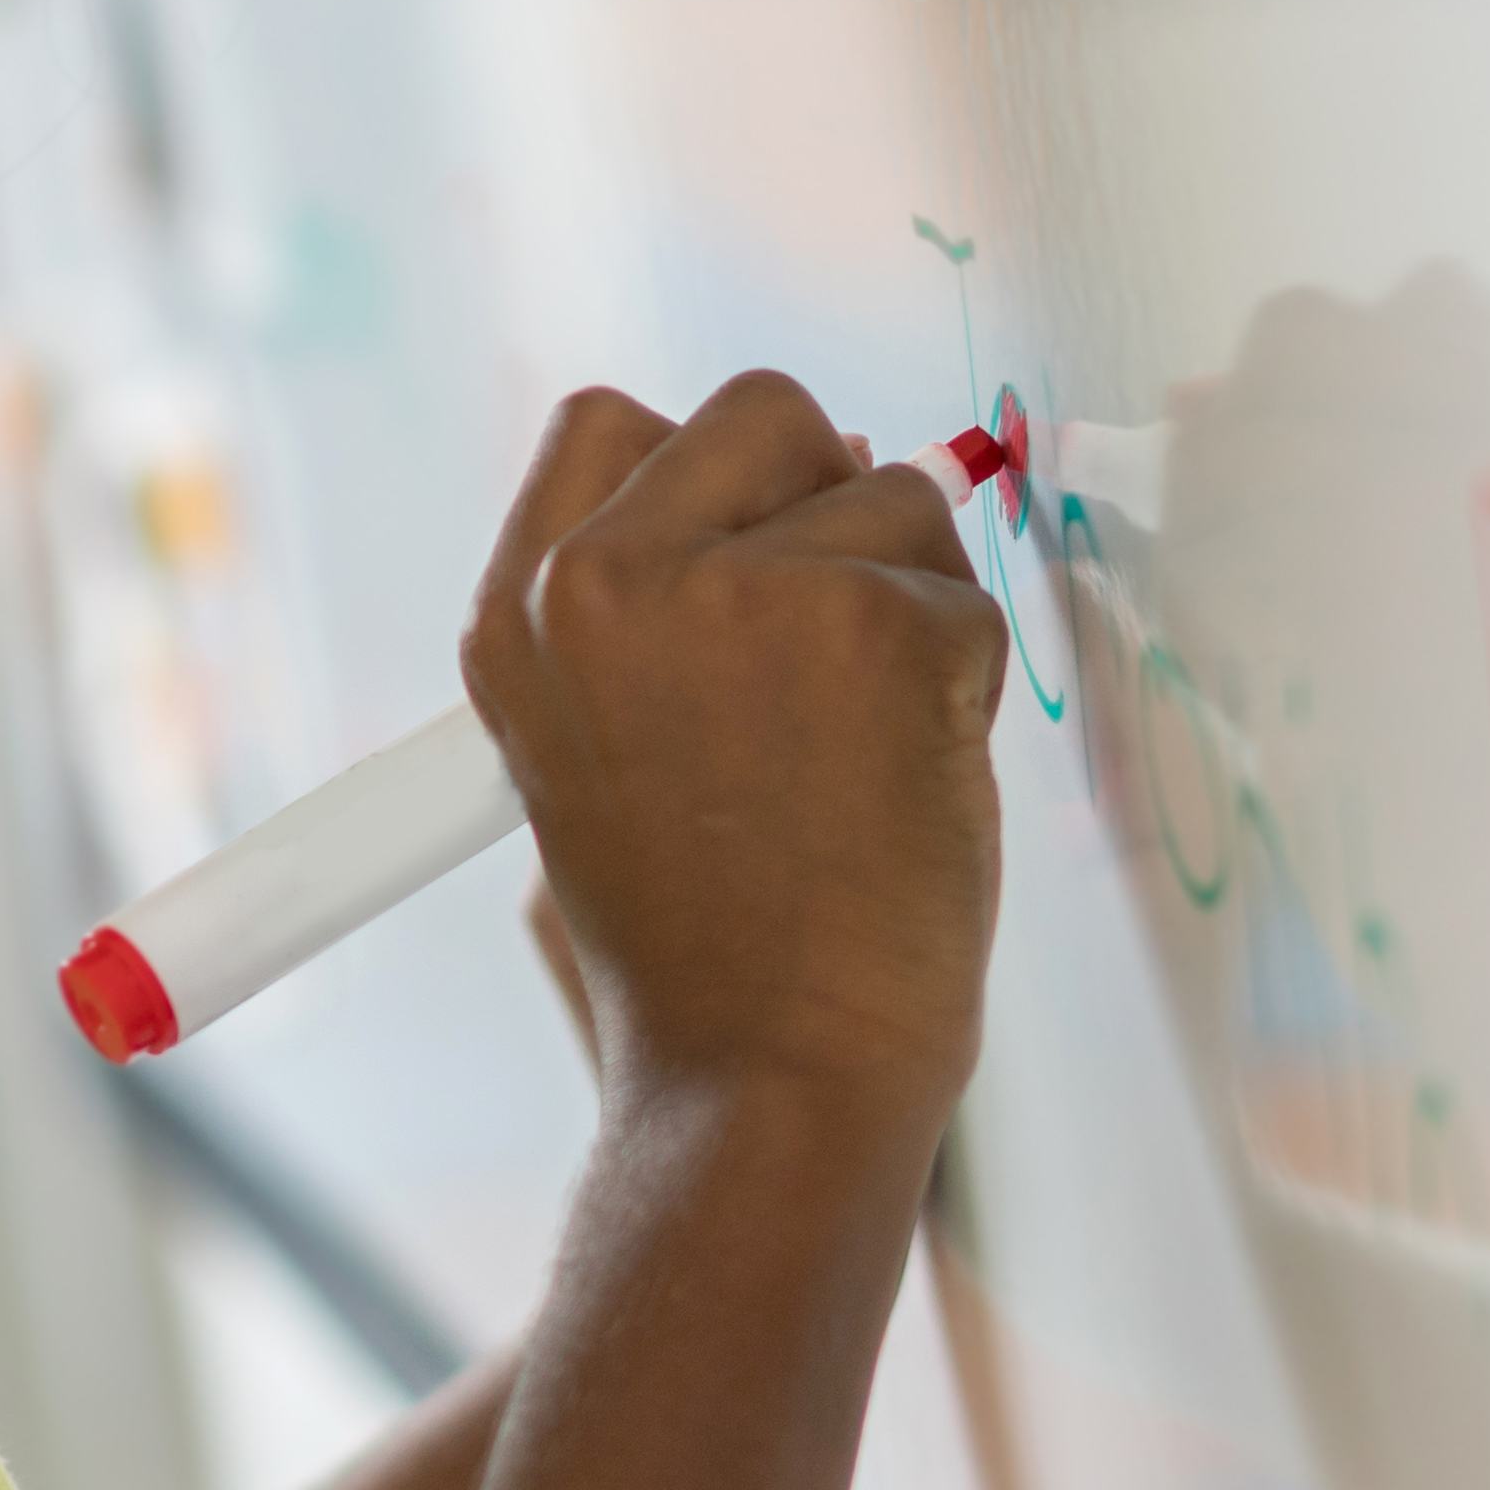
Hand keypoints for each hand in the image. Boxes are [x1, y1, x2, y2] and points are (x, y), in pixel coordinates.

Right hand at [460, 373, 1005, 1140]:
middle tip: (823, 665)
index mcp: (523, 616)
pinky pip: (966, 595)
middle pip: (764, 412)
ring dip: (907, 606)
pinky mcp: (878, 624)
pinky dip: (963, 683)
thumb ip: (670, 597)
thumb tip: (843, 446)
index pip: (609, 422)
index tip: (736, 568)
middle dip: (824, 507)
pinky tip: (907, 781)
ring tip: (858, 753)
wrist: (770, 1076)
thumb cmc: (706, 944)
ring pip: (892, 495)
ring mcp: (742, 591)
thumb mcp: (604, 748)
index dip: (700, 478)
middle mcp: (607, 582)